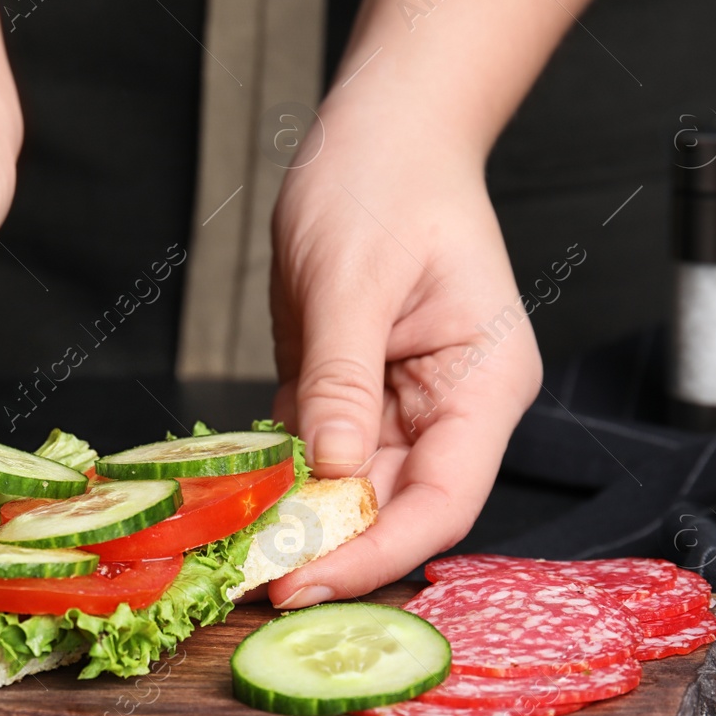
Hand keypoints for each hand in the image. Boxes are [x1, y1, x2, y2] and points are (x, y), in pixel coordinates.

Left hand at [266, 123, 541, 604]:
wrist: (382, 132)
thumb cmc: (384, 182)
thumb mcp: (351, 278)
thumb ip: (342, 377)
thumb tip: (332, 469)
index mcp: (481, 383)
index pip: (442, 501)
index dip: (377, 554)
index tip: (304, 582)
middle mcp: (450, 405)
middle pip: (397, 508)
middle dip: (327, 548)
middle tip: (249, 580)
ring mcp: (402, 402)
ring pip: (353, 490)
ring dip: (299, 519)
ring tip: (234, 550)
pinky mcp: (356, 390)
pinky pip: (320, 451)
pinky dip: (282, 476)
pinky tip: (237, 498)